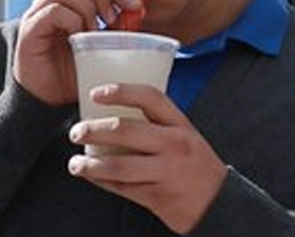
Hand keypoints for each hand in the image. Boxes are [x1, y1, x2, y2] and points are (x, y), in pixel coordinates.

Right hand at [13, 0, 142, 105]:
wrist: (48, 101)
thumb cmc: (73, 73)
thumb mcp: (101, 47)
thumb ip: (115, 29)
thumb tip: (137, 13)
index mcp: (69, 4)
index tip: (135, 5)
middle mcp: (51, 3)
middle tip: (112, 21)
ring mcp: (38, 14)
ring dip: (87, 8)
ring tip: (95, 31)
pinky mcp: (30, 30)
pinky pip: (53, 11)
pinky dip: (72, 20)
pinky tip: (79, 38)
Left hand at [67, 84, 226, 233]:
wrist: (218, 202)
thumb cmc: (196, 165)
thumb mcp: (185, 136)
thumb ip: (157, 124)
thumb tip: (116, 112)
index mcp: (180, 125)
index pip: (149, 98)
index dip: (121, 92)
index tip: (96, 93)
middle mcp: (173, 145)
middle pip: (126, 131)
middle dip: (94, 130)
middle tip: (77, 131)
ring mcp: (165, 171)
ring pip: (119, 166)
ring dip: (91, 165)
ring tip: (75, 163)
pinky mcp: (157, 196)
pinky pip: (122, 188)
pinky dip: (102, 182)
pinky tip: (91, 177)